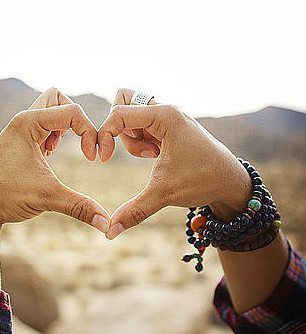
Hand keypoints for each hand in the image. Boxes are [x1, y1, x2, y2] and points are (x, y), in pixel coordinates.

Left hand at [0, 88, 109, 232]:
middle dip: (75, 118)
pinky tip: (48, 155)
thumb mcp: (48, 198)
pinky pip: (42, 123)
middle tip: (74, 143)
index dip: (90, 132)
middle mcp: (23, 120)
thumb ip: (80, 206)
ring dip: (63, 125)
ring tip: (57, 151)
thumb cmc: (5, 196)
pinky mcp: (19, 140)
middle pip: (58, 97)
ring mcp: (20, 129)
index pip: (72, 111)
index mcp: (29, 123)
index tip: (92, 158)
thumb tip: (106, 223)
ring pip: (49, 108)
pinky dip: (53, 133)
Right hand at [98, 88, 251, 238]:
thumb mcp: (165, 195)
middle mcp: (166, 110)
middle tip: (137, 149)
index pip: (119, 112)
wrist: (230, 181)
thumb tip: (110, 232)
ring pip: (131, 113)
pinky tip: (156, 155)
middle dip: (120, 127)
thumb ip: (135, 211)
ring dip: (132, 136)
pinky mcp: (169, 125)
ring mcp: (168, 116)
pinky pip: (141, 123)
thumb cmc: (202, 180)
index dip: (105, 134)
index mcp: (165, 116)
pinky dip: (141, 138)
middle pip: (122, 100)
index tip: (104, 158)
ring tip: (152, 156)